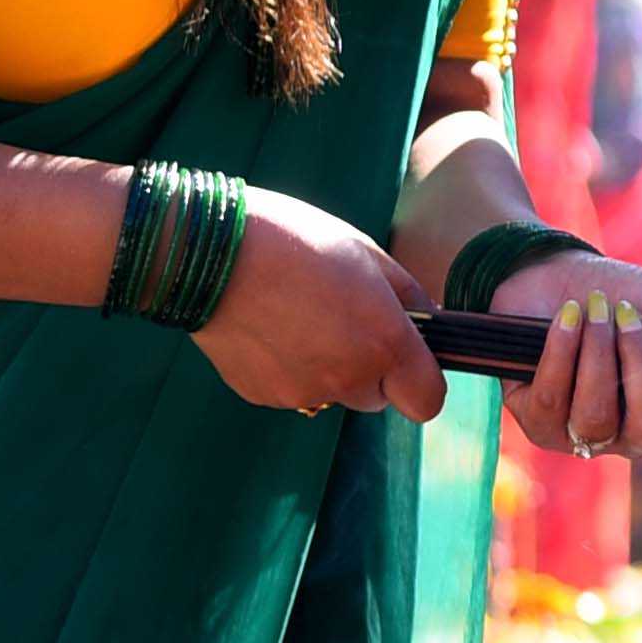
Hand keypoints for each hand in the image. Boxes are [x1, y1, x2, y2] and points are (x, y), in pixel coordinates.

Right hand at [194, 192, 445, 419]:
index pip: (426, 401)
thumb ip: (408, 297)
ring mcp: (302, 392)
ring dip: (327, 369)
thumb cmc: (295, 241)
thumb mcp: (367, 255)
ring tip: (299, 317)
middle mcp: (347, 378)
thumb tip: (431, 320)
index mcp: (384, 344)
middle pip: (376, 397)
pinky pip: (290, 390)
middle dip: (369, 370)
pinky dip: (287, 368)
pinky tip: (269, 327)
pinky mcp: (261, 395)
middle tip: (342, 322)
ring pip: (331, 394)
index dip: (420, 381)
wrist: (210, 253)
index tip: (406, 357)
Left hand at [483, 250, 641, 461]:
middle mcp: (635, 437)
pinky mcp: (539, 425)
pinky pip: (551, 402)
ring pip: (597, 420)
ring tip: (597, 309)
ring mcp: (586, 437)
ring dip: (598, 355)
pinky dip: (562, 351)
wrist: (558, 278)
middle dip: (640, 365)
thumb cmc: (627, 297)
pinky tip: (569, 316)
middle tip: (626, 313)